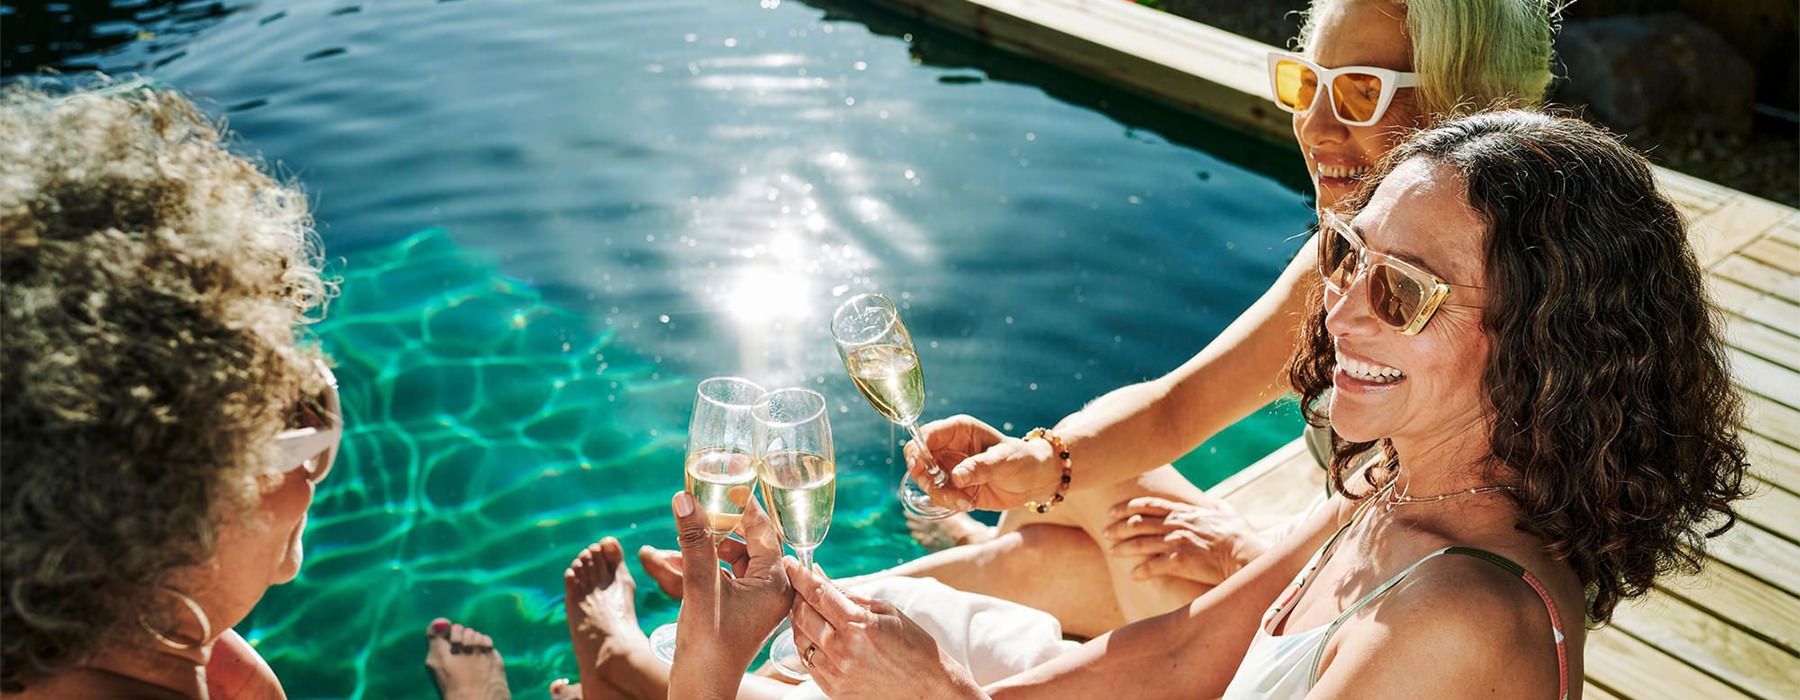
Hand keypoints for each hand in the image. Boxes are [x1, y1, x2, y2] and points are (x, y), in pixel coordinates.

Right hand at [669, 491, 792, 668]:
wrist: (700, 689)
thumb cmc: (708, 644)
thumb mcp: (700, 585)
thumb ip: (695, 540)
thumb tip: (685, 497)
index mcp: (776, 581)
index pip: (763, 529)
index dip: (741, 505)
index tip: (724, 482)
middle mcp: (772, 589)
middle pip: (745, 542)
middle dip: (712, 529)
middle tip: (693, 507)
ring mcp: (756, 600)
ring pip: (728, 559)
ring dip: (699, 550)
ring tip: (666, 547)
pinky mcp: (738, 609)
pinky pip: (720, 576)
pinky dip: (698, 567)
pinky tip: (666, 562)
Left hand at [784, 561, 984, 699]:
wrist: (928, 688)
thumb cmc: (913, 645)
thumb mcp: (886, 611)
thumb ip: (849, 595)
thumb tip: (821, 577)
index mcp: (859, 626)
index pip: (818, 594)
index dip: (799, 575)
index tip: (790, 563)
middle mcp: (843, 651)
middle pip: (802, 615)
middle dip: (797, 596)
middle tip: (799, 585)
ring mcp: (836, 673)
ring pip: (800, 639)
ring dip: (799, 621)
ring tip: (809, 610)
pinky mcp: (834, 690)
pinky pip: (808, 662)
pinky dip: (807, 644)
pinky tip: (817, 635)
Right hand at [904, 415, 1061, 511]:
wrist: (1035, 480)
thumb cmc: (1023, 460)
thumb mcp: (1005, 461)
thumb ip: (980, 467)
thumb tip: (956, 477)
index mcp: (959, 430)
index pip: (926, 434)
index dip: (918, 449)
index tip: (920, 467)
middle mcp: (949, 446)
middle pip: (917, 458)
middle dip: (923, 476)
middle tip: (936, 487)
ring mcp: (949, 467)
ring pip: (925, 481)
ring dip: (940, 494)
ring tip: (966, 502)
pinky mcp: (953, 486)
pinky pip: (937, 495)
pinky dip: (948, 503)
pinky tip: (968, 504)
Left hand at [1102, 495, 1266, 585]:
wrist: (1247, 554)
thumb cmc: (1241, 535)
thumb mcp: (1229, 513)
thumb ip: (1218, 506)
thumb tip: (1215, 503)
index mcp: (1184, 512)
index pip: (1148, 504)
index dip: (1126, 506)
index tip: (1111, 511)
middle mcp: (1176, 524)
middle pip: (1138, 522)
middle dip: (1117, 526)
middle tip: (1105, 532)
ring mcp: (1177, 542)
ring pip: (1140, 543)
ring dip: (1123, 547)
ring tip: (1111, 551)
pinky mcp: (1180, 562)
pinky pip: (1153, 566)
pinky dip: (1141, 570)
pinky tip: (1133, 575)